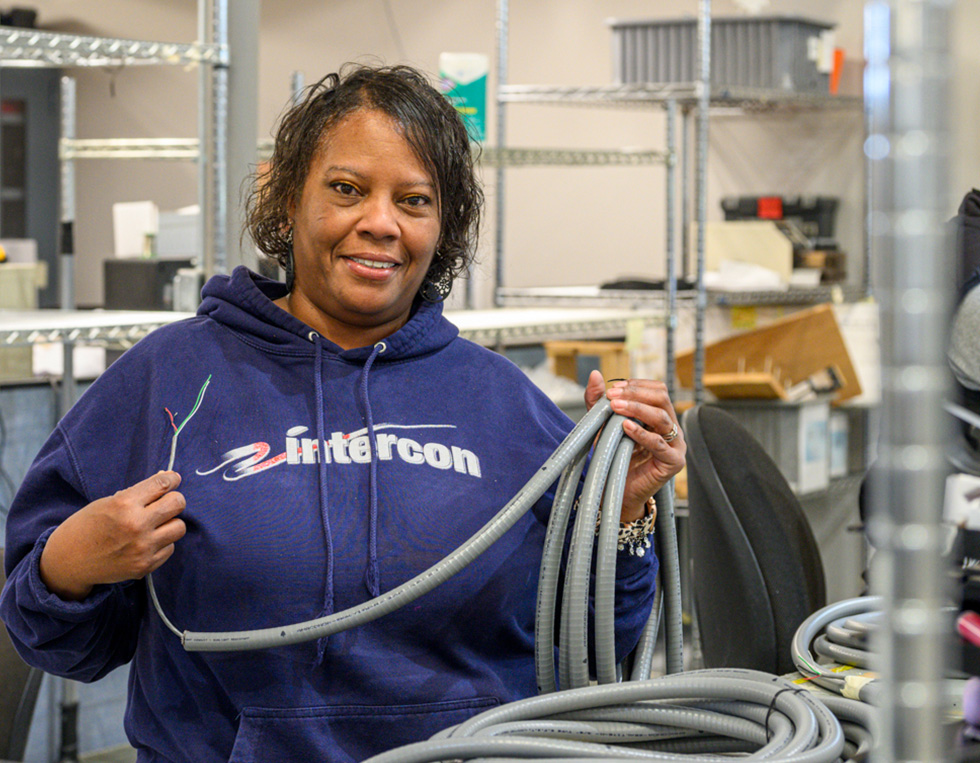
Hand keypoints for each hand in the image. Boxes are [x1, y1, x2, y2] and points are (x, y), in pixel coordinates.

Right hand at [39, 471, 186, 601]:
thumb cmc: (88, 526)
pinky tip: (146, 542)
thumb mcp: (108, 502)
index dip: (171, 479)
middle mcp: (136, 525)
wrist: (68, 561)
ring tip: (154, 525)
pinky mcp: (145, 566)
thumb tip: (169, 478)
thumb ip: (139, 492)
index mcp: (124, 504)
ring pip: (179, 527)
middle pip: (178, 503)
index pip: (162, 484)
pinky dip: (162, 543)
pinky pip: (170, 548)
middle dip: (173, 500)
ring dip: (170, 523)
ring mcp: (142, 548)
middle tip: (164, 503)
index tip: (173, 479)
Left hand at [584, 371, 685, 522]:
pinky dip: (642, 433)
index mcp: (659, 416)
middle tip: (613, 396)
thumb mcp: (602, 425)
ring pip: (663, 418)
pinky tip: (626, 427)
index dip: (636, 385)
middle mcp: (671, 428)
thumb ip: (597, 402)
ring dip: (637, 409)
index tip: (613, 388)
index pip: (657, 390)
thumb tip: (595, 375)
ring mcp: (675, 445)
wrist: (614, 489)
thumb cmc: (612, 456)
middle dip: (636, 394)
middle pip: (662, 399)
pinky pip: (660, 444)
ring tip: (616, 407)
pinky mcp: (673, 462)